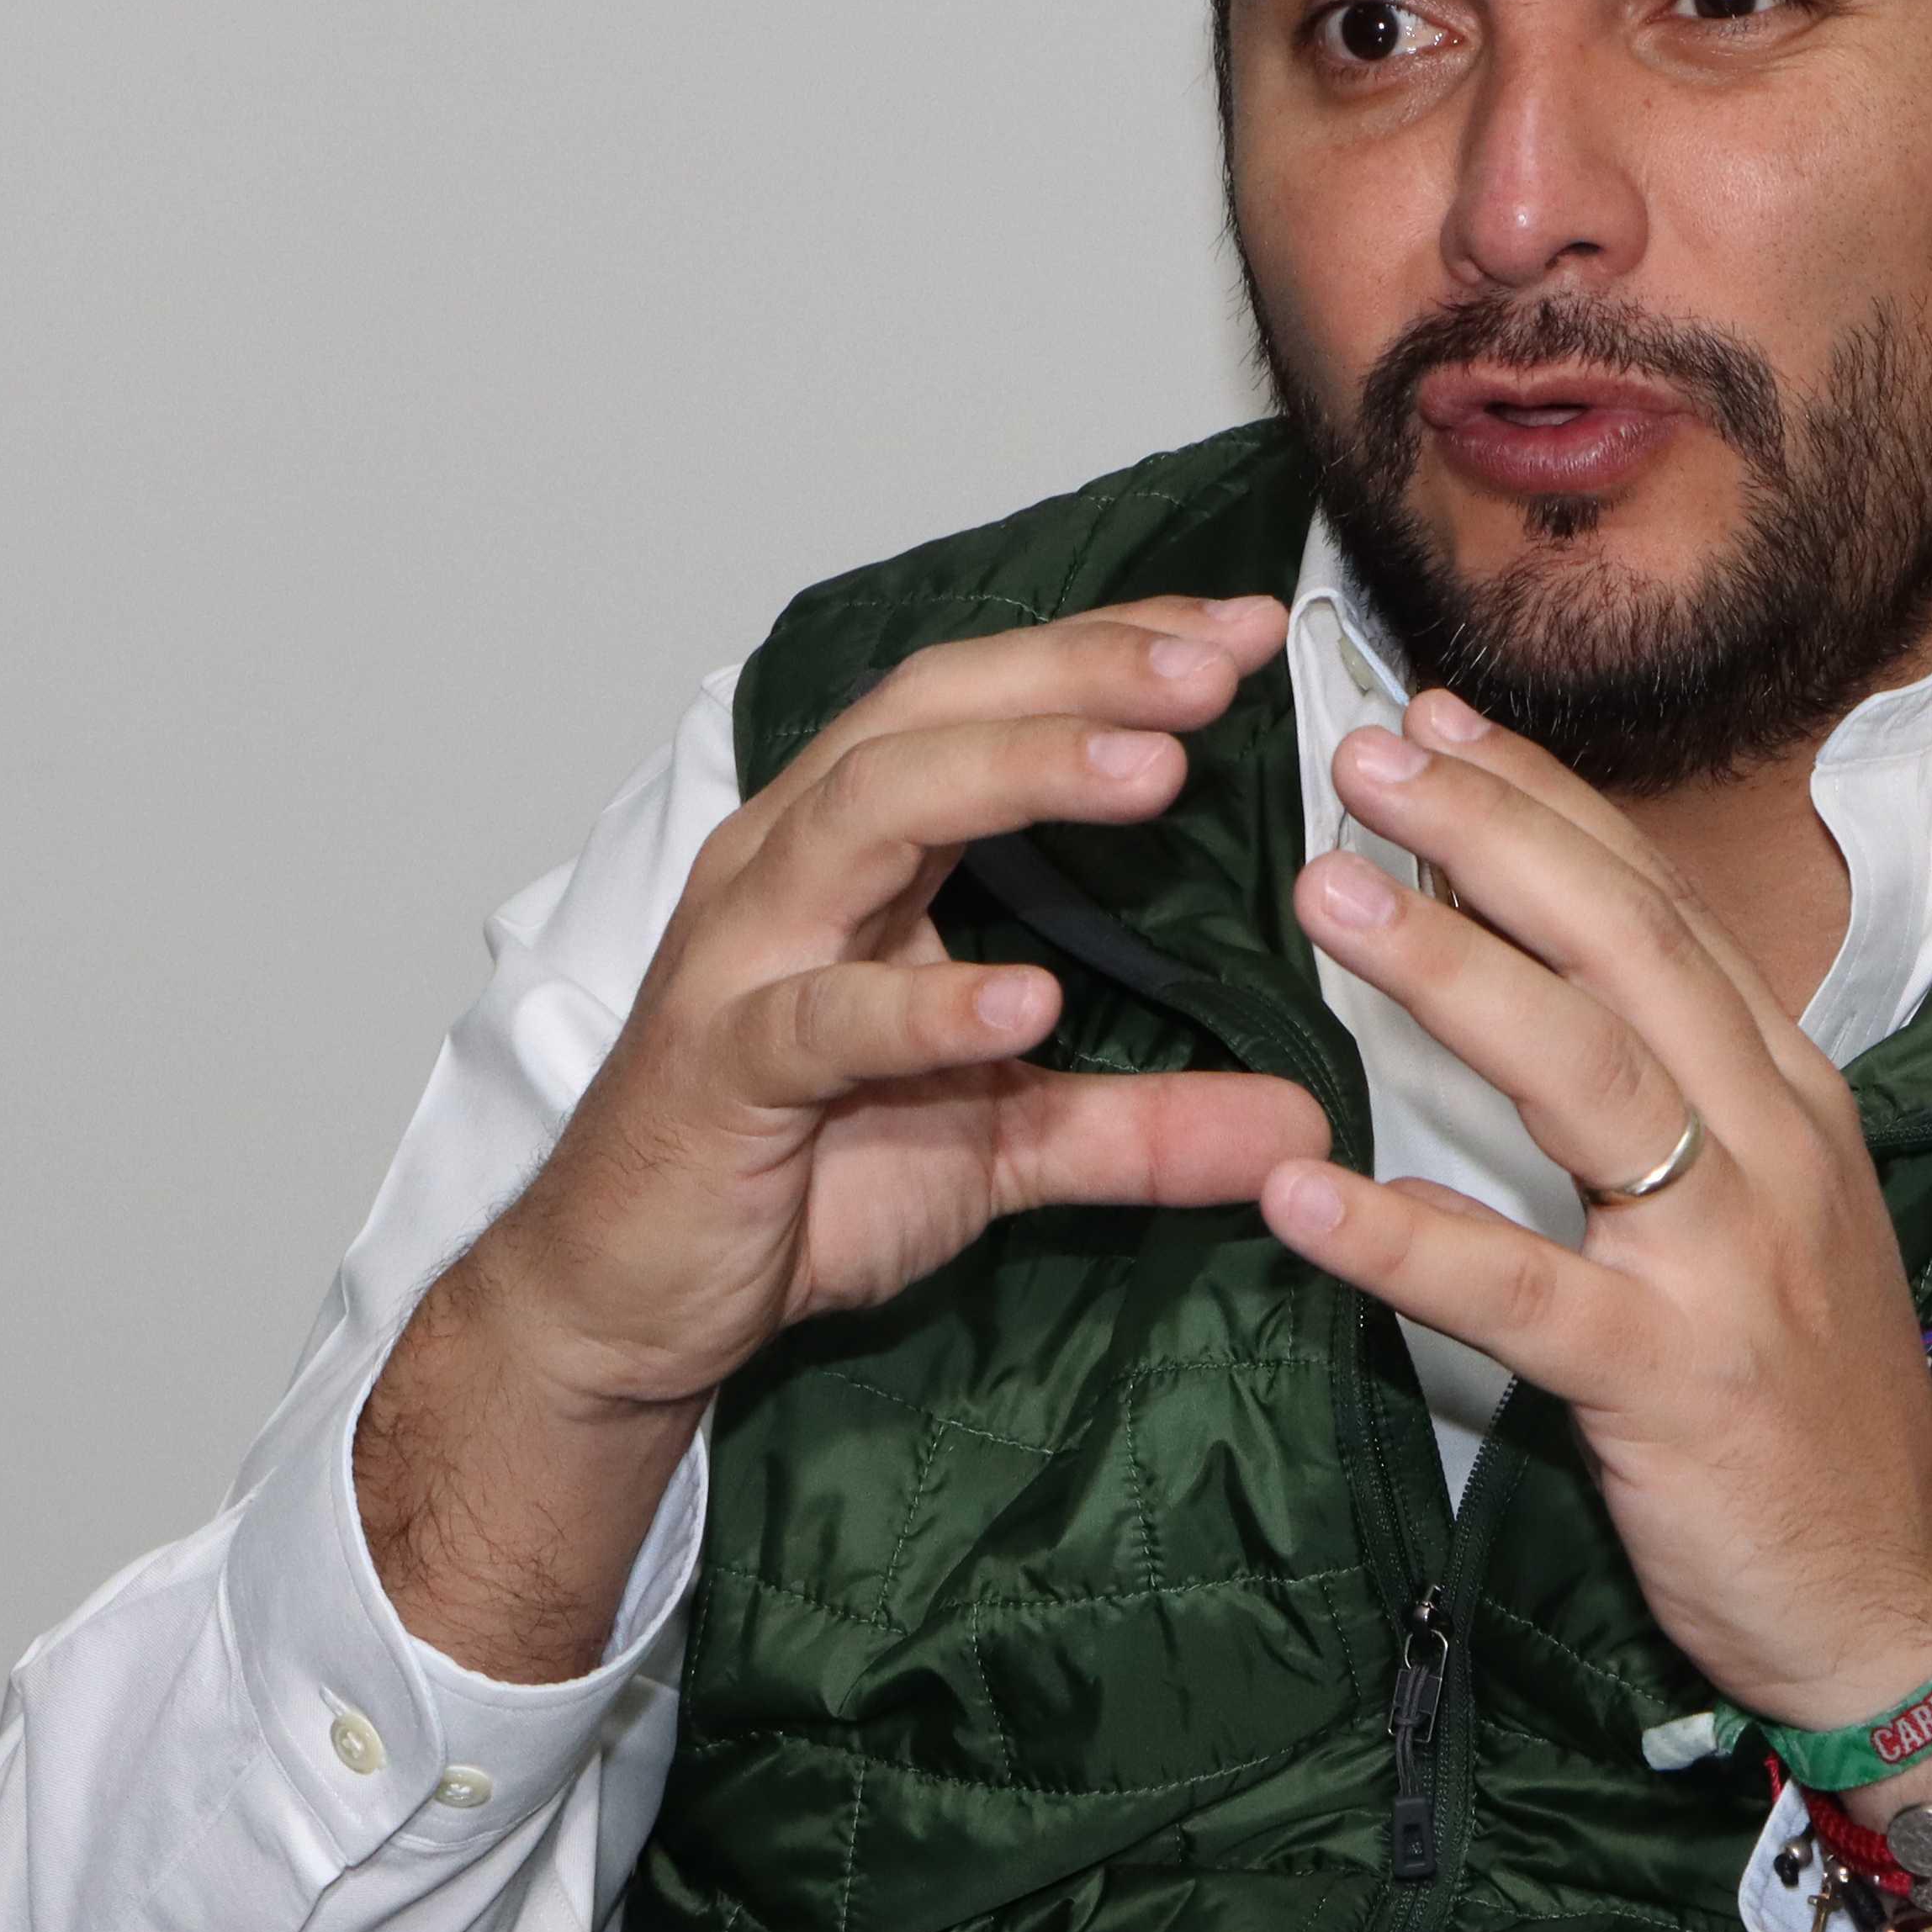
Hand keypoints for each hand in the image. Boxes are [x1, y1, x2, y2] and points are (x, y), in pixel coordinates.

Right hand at [363, 597, 1331, 1679]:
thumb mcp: (1004, 1144)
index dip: (1107, 655)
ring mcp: (742, 960)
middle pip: (929, 718)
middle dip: (1077, 677)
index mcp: (852, 850)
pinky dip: (921, 1003)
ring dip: (1012, 776)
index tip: (1245, 632)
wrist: (626, 1299)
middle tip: (1215, 667)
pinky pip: (819, 1019)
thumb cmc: (791, 1180)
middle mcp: (789, 868)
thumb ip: (1146, 1122)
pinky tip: (1026, 998)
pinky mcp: (718, 1071)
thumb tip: (1306, 1129)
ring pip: (866, 816)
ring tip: (1148, 770)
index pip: (983, 704)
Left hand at [1260, 692, 1931, 1823]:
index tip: (1438, 720)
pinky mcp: (1666, 1381)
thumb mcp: (1768, 1210)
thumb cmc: (1806, 1401)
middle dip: (1494, 834)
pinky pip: (1517, 1293)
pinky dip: (1405, 1238)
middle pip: (1626, 947)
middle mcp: (1771, 1144)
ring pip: (1586, 1077)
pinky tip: (1301, 1194)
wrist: (1899, 1593)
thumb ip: (1675, 1096)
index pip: (1659, 907)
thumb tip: (1545, 974)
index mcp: (1787, 1093)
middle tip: (1365, 757)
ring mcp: (1725, 1259)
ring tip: (1325, 895)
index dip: (1547, 803)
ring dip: (1449, 974)